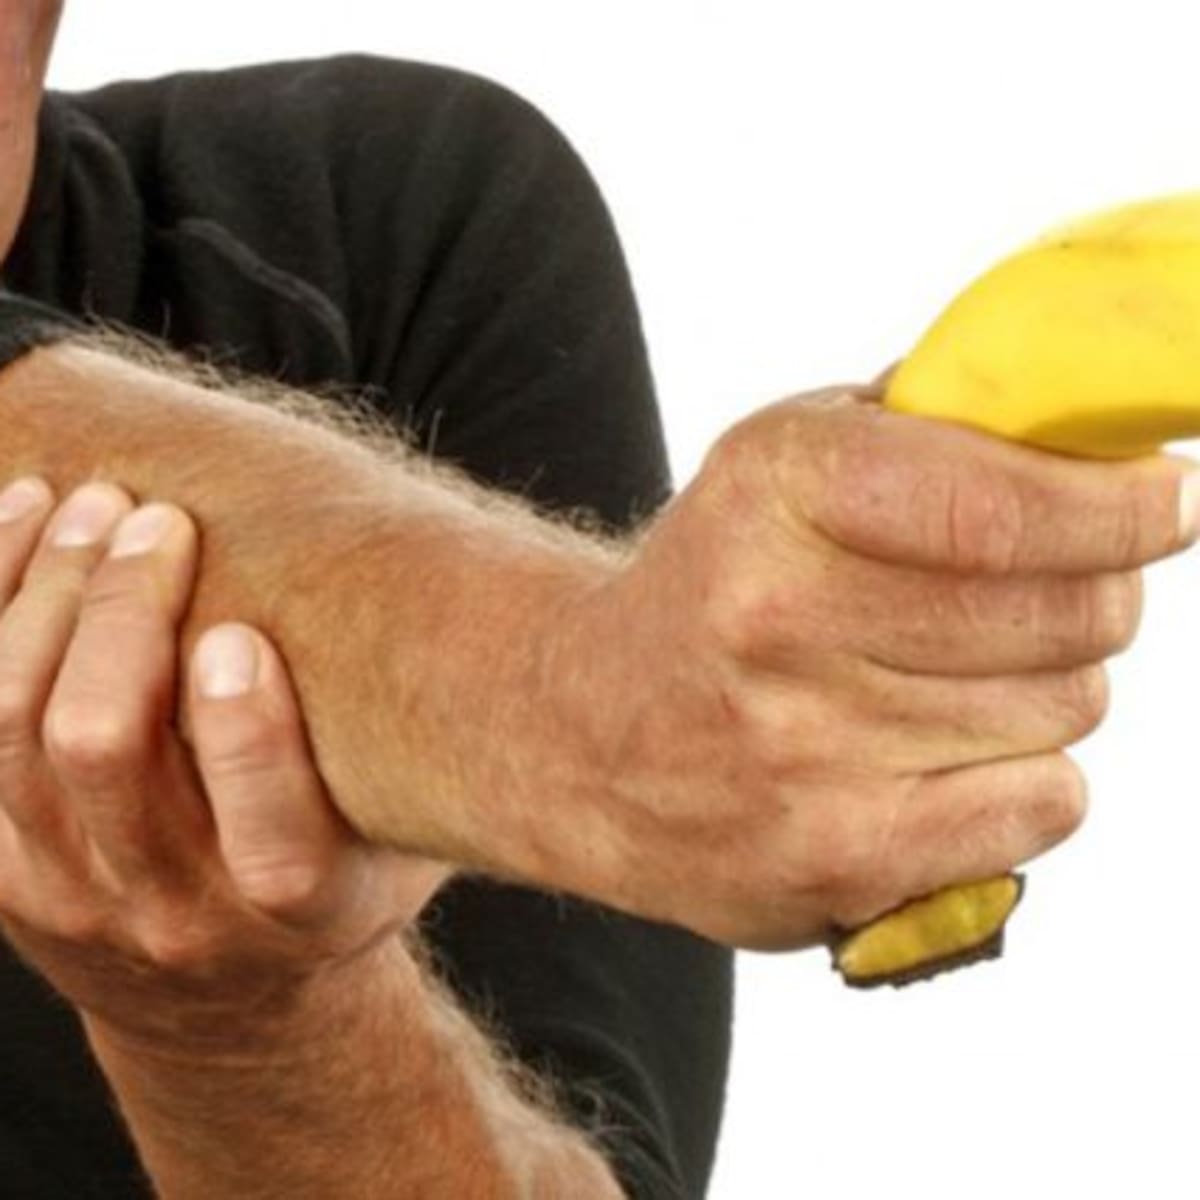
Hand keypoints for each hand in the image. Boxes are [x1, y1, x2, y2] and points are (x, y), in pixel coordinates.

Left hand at [0, 476, 449, 1047]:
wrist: (226, 1001)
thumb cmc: (339, 877)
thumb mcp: (406, 834)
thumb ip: (422, 748)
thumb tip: (487, 606)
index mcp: (302, 906)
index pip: (270, 839)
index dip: (244, 735)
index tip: (238, 632)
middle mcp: (176, 913)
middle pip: (102, 749)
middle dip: (121, 610)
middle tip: (156, 521)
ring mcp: (72, 896)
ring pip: (12, 731)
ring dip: (45, 594)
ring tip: (89, 503)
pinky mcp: (2, 870)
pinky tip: (16, 528)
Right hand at [540, 385, 1198, 948]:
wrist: (583, 731)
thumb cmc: (712, 586)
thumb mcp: (779, 465)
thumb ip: (924, 429)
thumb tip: (1095, 422)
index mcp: (770, 494)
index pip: (998, 506)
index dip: (1119, 507)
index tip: (1169, 502)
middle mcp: (775, 620)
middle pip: (1065, 613)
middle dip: (1097, 594)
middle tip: (1058, 589)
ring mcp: (801, 754)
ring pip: (1065, 709)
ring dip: (1046, 687)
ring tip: (951, 681)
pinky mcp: (834, 859)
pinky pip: (1042, 805)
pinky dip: (1023, 778)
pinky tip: (939, 758)